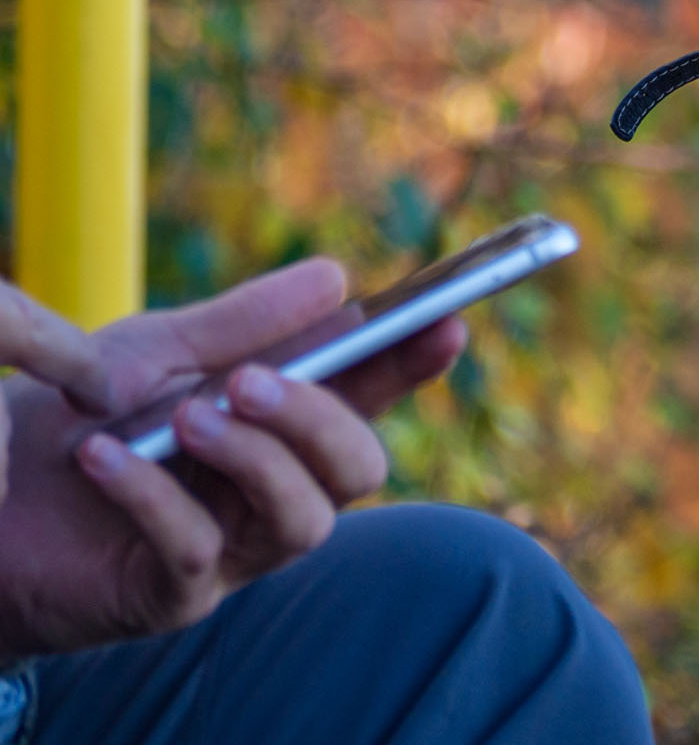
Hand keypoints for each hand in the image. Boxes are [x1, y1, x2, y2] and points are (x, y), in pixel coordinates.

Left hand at [0, 260, 465, 660]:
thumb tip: (339, 277)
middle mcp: (275, 490)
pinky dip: (154, 498)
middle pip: (358, 469)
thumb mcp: (156, 353)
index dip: (413, 364)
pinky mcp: (172, 596)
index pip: (370, 395)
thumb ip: (244, 324)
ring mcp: (232, 549)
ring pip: (303, 520)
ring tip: (185, 419)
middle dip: (319, 420)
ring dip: (254, 460)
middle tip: (251, 382)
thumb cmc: (78, 423)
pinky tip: (104, 458)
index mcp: (283, 426)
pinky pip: (196, 552)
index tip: (444, 324)